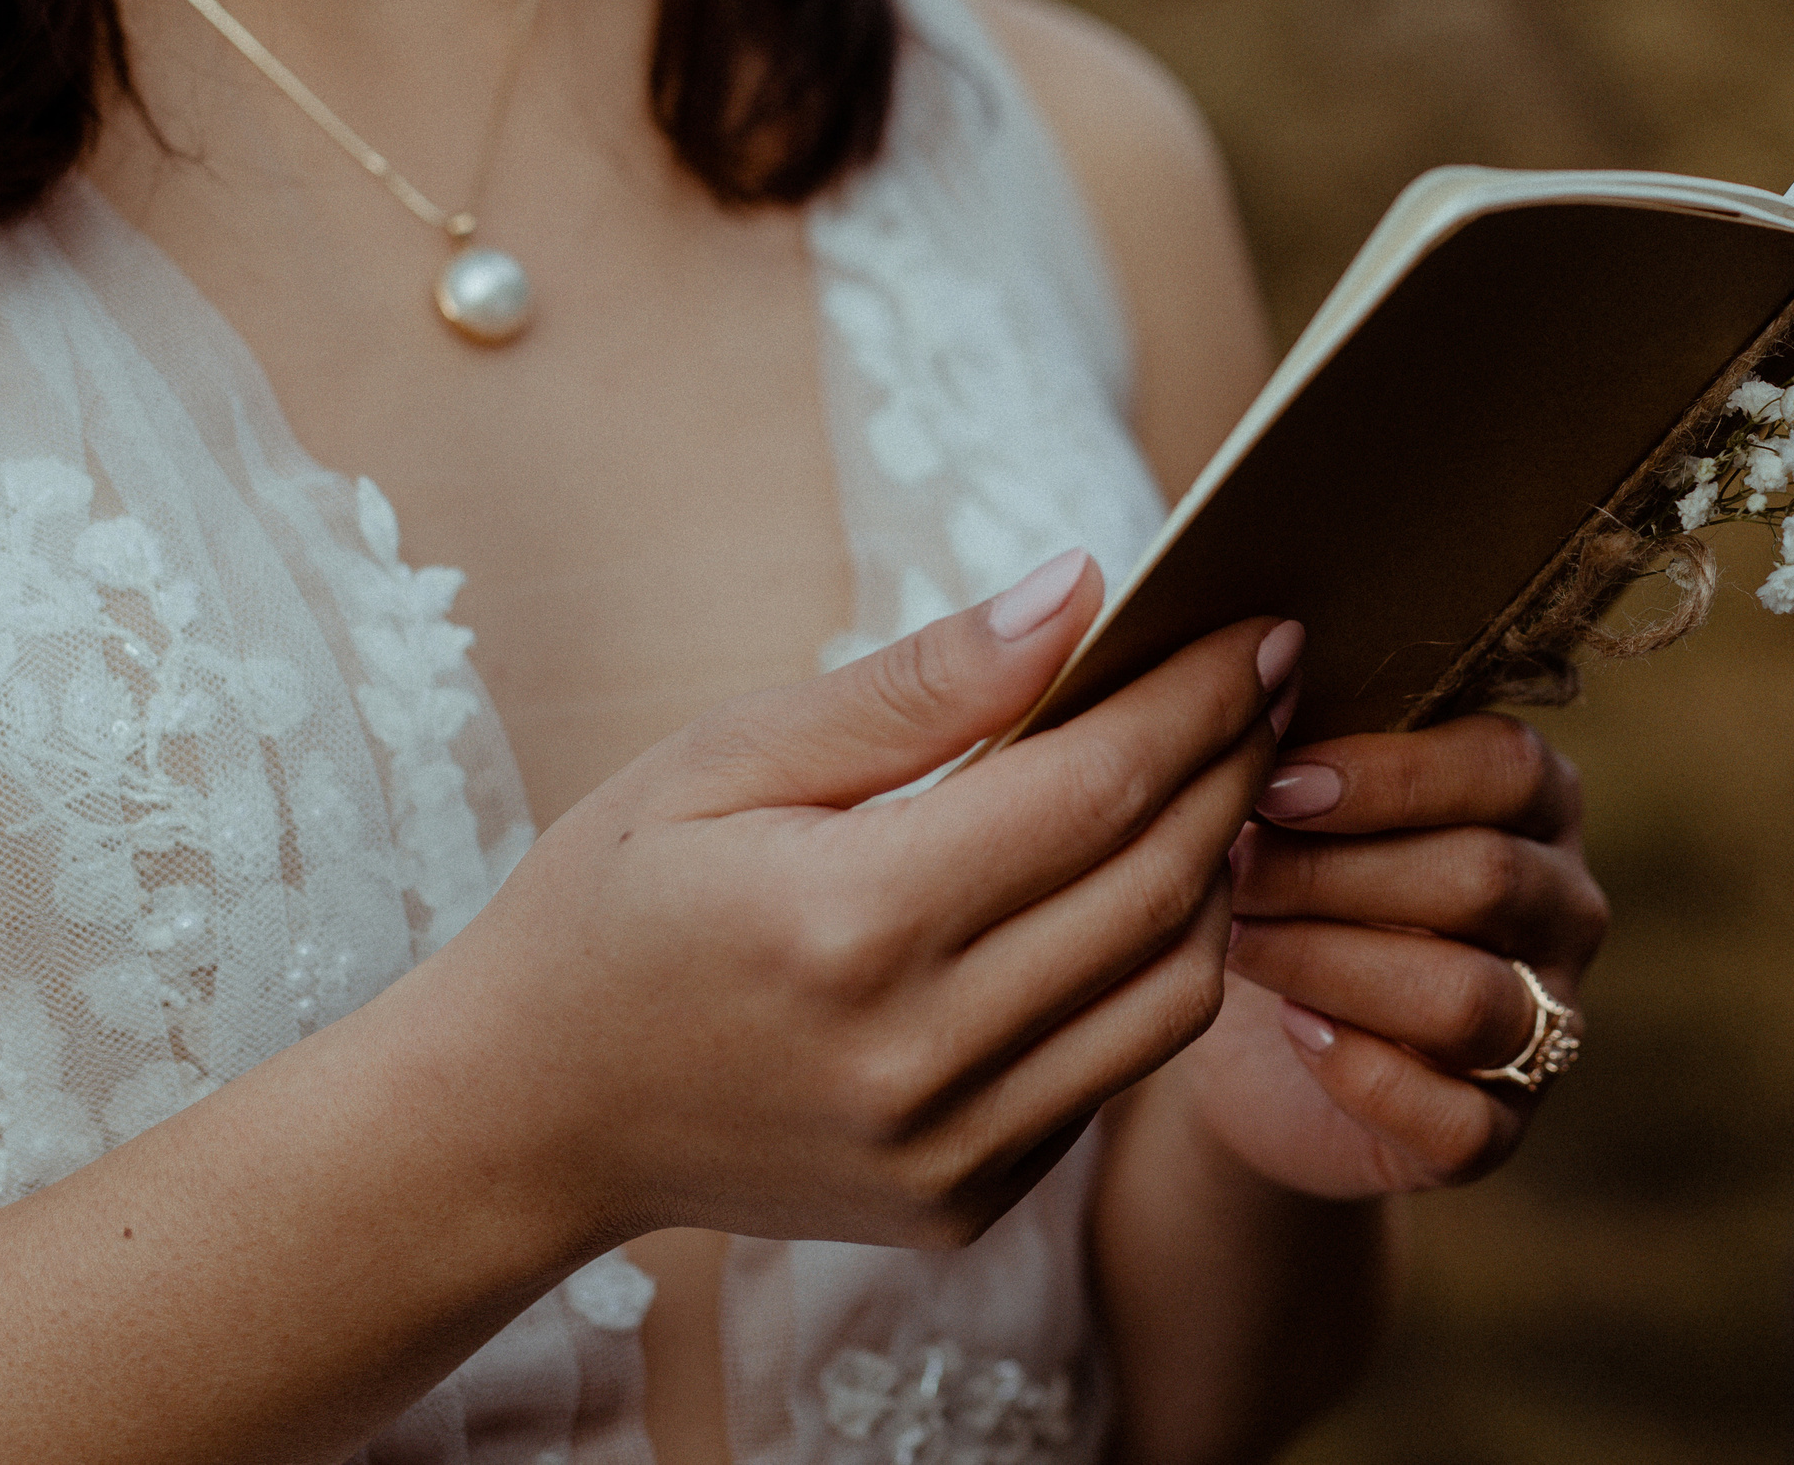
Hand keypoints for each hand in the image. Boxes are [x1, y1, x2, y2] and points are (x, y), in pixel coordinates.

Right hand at [428, 551, 1299, 1250]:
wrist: (528, 1117)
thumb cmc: (613, 906)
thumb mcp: (728, 758)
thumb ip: (918, 685)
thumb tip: (1077, 592)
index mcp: (848, 923)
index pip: (1094, 788)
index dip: (1196, 699)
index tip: (1255, 626)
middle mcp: (917, 1056)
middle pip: (1158, 887)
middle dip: (1235, 768)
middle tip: (1265, 681)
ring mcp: (949, 1150)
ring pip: (1173, 992)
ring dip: (1220, 872)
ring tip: (1217, 778)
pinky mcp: (966, 1201)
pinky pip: (1117, 1069)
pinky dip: (1156, 969)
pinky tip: (1143, 888)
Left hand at [1177, 713, 1606, 1197]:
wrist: (1254, 1049)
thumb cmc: (1284, 884)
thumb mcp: (1298, 803)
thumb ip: (1306, 746)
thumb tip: (1250, 686)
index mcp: (1534, 801)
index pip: (1506, 767)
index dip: (1391, 775)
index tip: (1276, 783)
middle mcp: (1563, 908)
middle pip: (1484, 878)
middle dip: (1337, 872)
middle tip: (1231, 867)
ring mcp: (1546, 1024)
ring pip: (1468, 998)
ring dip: (1334, 964)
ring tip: (1240, 940)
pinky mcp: (1498, 1130)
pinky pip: (1458, 1117)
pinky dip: (1365, 1073)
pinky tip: (1295, 1030)